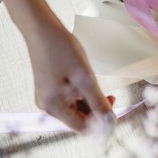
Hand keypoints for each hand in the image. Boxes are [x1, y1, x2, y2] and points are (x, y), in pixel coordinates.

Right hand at [25, 17, 113, 132]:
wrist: (43, 29)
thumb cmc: (62, 50)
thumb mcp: (85, 78)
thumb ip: (98, 102)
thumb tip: (109, 121)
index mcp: (54, 107)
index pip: (82, 128)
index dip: (100, 122)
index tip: (114, 110)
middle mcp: (48, 106)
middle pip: (79, 119)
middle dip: (96, 110)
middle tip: (110, 95)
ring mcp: (47, 97)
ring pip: (76, 108)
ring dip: (90, 101)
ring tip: (96, 84)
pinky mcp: (49, 88)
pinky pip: (69, 98)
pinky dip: (82, 93)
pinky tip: (87, 81)